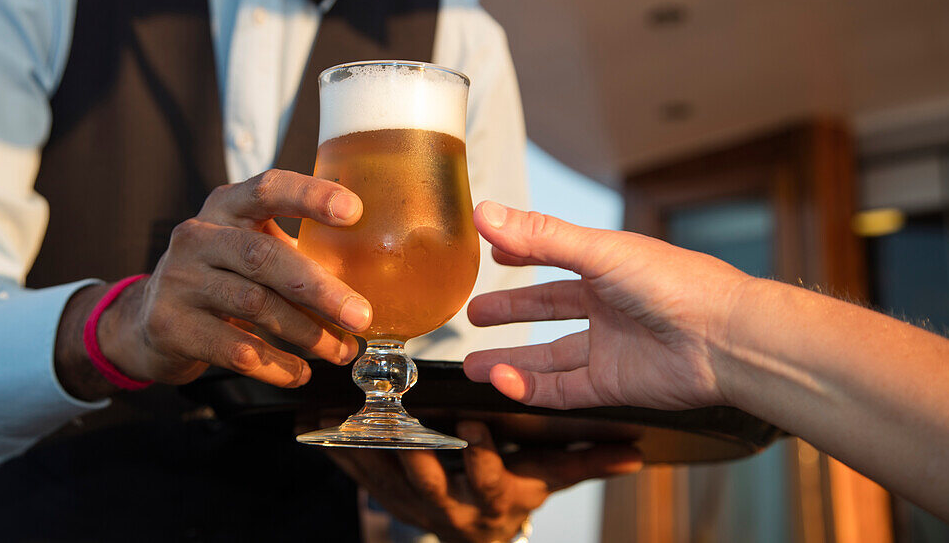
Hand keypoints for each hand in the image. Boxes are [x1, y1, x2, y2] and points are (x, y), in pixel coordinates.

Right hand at [57, 169, 373, 398]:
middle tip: (361, 315)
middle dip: (319, 288)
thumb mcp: (248, 250)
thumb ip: (296, 251)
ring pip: (254, 305)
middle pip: (264, 256)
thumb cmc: (220, 279)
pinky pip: (234, 349)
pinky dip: (275, 364)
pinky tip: (300, 373)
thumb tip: (371, 278)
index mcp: (226, 206)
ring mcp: (179, 279)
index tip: (354, 211)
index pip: (267, 188)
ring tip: (340, 351)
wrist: (146, 322)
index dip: (310, 196)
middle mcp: (199, 236)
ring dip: (306, 333)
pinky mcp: (170, 324)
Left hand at [325, 421, 640, 542]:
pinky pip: (357, 476)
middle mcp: (449, 507)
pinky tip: (313, 426)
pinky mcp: (386, 496)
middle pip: (426, 482)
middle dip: (412, 454)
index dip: (478, 455)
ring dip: (363, 450)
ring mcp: (413, 504)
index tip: (473, 422)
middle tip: (397, 420)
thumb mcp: (552, 476)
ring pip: (384, 479)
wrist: (480, 531)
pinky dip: (336, 452)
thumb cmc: (517, 490)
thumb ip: (587, 461)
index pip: (486, 478)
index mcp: (492, 498)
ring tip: (342, 416)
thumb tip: (634, 451)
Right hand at [463, 201, 752, 410]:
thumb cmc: (676, 284)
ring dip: (512, 361)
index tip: (492, 252)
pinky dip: (531, 389)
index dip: (522, 253)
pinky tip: (504, 383)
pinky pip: (563, 390)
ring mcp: (611, 347)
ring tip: (474, 365)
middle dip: (511, 312)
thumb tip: (485, 214)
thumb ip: (540, 237)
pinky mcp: (615, 385)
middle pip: (549, 309)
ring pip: (550, 357)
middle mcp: (609, 306)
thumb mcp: (599, 251)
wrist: (725, 339)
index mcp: (609, 265)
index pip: (555, 255)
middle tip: (474, 314)